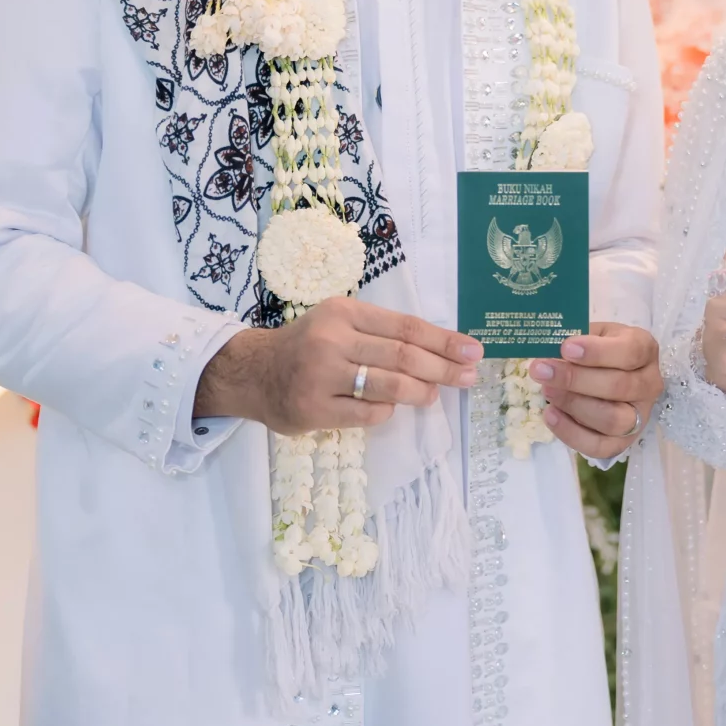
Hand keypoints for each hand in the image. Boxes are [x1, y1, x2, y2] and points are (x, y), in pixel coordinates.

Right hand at [195, 300, 483, 436]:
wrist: (253, 372)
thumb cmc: (307, 346)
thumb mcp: (340, 323)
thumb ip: (380, 333)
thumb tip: (440, 350)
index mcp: (344, 312)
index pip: (406, 326)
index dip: (444, 340)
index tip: (472, 350)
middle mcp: (332, 339)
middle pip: (402, 355)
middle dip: (442, 368)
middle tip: (467, 377)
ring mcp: (321, 375)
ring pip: (388, 385)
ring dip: (420, 392)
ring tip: (433, 394)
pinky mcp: (314, 408)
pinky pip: (367, 413)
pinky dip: (387, 411)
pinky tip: (392, 409)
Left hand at [530, 322, 662, 459]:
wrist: (608, 373)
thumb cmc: (599, 349)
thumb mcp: (592, 334)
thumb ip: (576, 339)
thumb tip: (548, 353)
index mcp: (645, 349)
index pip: (630, 352)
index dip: (597, 352)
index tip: (566, 348)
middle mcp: (649, 384)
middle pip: (619, 386)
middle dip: (576, 379)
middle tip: (543, 371)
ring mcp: (640, 416)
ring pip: (612, 419)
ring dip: (574, 406)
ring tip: (547, 391)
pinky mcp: (624, 441)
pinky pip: (600, 446)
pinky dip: (571, 433)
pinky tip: (551, 415)